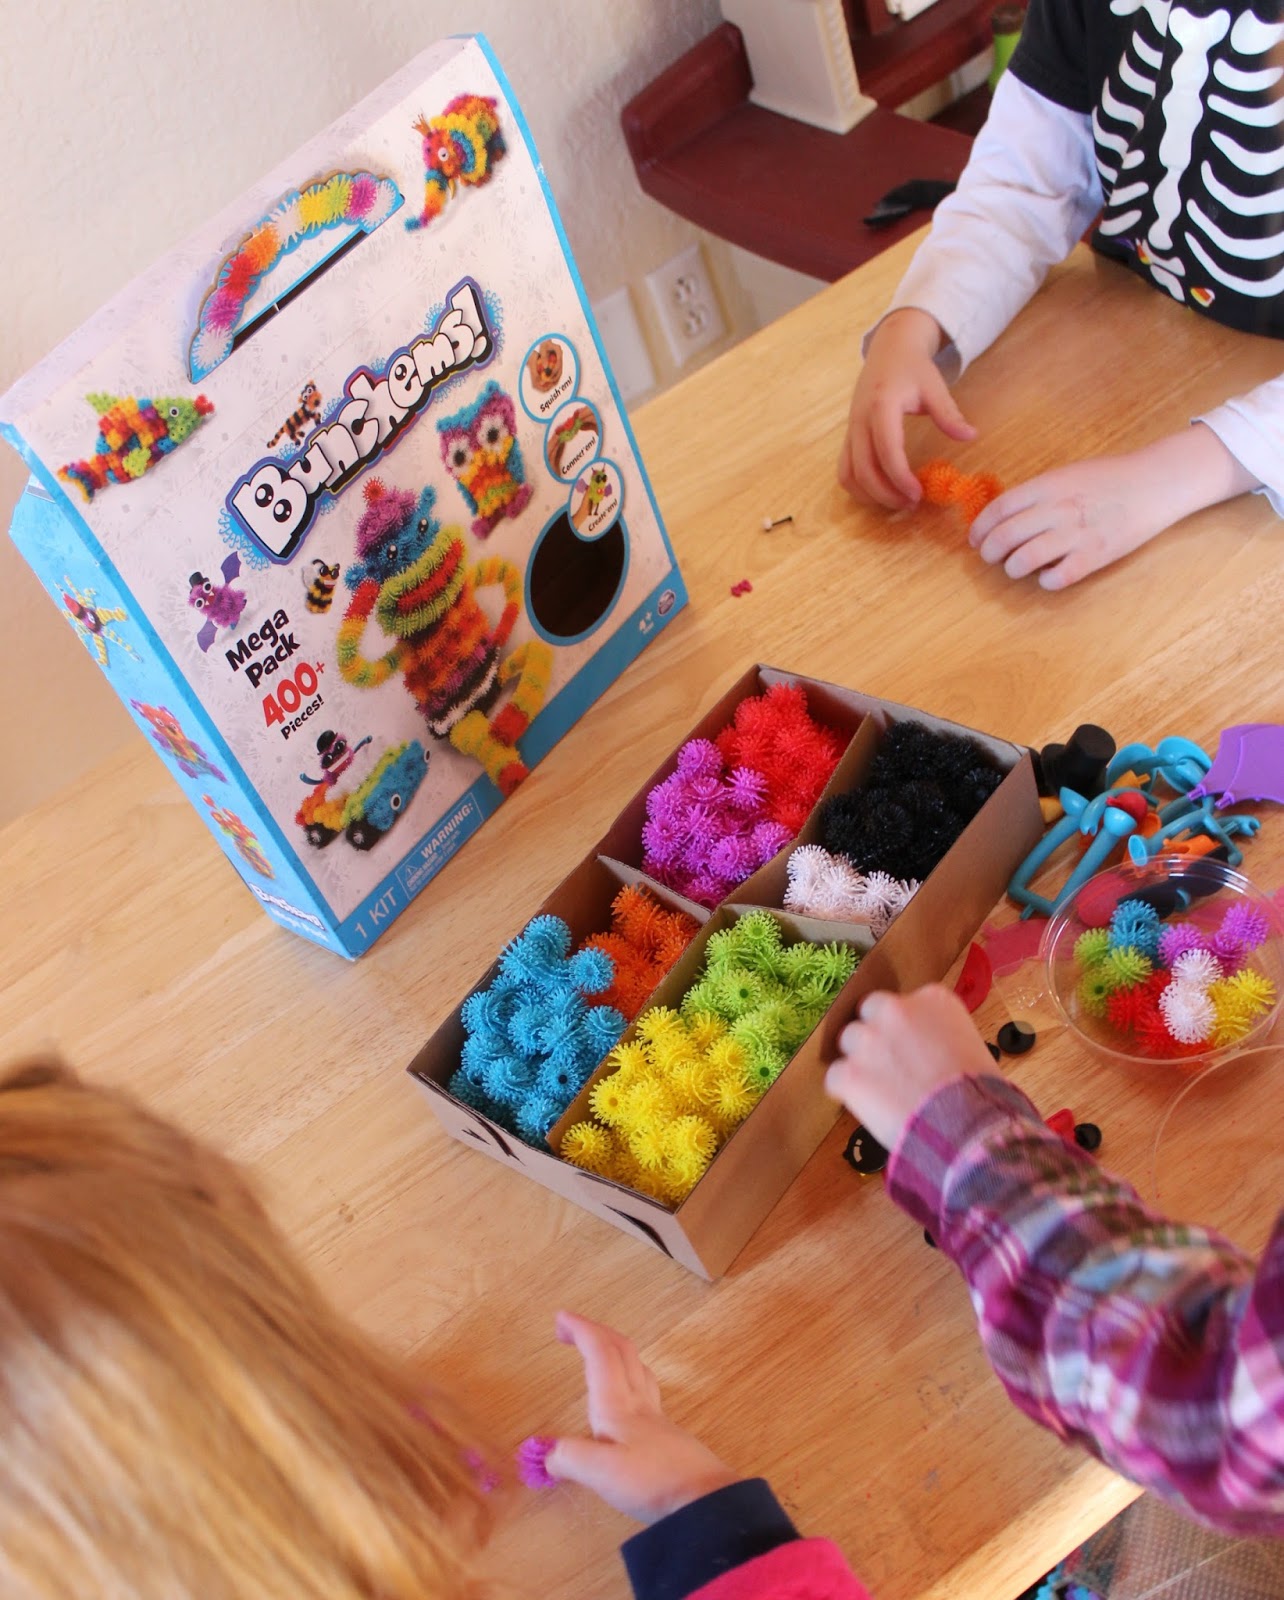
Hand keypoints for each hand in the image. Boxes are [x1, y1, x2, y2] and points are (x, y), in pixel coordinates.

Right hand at [544, 1311, 736, 1523]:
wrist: (705, 1499)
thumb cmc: (652, 1481)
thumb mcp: (602, 1473)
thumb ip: (571, 1458)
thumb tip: (547, 1454)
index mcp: (618, 1405)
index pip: (600, 1354)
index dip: (581, 1330)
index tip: (561, 1316)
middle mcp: (638, 1403)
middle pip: (621, 1351)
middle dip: (596, 1332)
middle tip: (573, 1329)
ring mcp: (656, 1418)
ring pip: (638, 1368)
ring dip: (616, 1351)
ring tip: (600, 1353)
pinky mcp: (666, 1436)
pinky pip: (645, 1390)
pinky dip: (629, 1378)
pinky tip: (628, 1399)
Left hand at [824, 985, 992, 1151]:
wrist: (968, 1126)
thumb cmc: (982, 1094)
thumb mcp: (972, 1047)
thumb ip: (942, 1037)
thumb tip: (931, 1054)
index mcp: (933, 999)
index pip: (908, 1004)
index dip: (908, 1029)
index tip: (913, 1048)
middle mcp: (896, 1010)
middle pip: (871, 1011)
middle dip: (877, 1034)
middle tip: (890, 1064)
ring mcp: (869, 1039)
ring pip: (849, 1040)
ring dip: (860, 1060)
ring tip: (880, 1089)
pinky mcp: (849, 1071)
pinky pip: (836, 1076)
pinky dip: (847, 1091)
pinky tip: (866, 1105)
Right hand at [838, 307, 976, 509]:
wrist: (889, 349)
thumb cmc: (913, 368)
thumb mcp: (934, 387)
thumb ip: (949, 414)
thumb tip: (970, 436)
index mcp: (881, 406)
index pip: (887, 451)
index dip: (900, 478)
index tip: (918, 494)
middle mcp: (860, 421)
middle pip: (864, 470)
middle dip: (886, 494)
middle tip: (911, 505)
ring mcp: (851, 430)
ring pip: (849, 475)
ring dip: (870, 495)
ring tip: (896, 502)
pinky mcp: (848, 437)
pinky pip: (845, 470)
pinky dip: (859, 488)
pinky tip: (880, 492)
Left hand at [969, 426, 1258, 589]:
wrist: (1155, 483)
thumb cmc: (1109, 478)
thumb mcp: (1066, 474)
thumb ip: (1036, 494)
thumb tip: (1003, 515)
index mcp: (1047, 486)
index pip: (998, 510)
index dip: (980, 528)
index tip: (976, 539)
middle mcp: (1057, 509)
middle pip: (1004, 537)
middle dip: (988, 552)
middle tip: (990, 556)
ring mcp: (1075, 534)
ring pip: (1023, 561)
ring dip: (1012, 568)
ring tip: (1016, 568)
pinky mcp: (1095, 556)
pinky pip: (1056, 578)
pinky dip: (1046, 581)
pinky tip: (1049, 576)